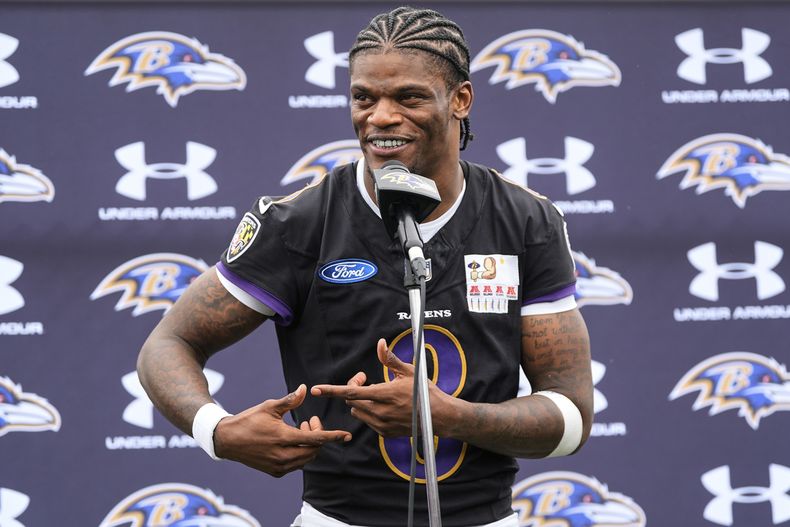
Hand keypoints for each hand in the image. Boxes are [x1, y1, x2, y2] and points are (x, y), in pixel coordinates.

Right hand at [213, 384, 350, 476]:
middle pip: (314, 450)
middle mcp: (282, 455)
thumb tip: (305, 389)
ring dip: (310, 445)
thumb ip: (290, 401)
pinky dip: (301, 454)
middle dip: (318, 436)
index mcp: (282, 437)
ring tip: (300, 429)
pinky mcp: (275, 472)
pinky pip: (297, 465)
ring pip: (306, 459)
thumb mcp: (269, 407)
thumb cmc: (249, 420)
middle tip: (309, 421)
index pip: (315, 439)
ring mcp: (278, 466)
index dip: (332, 436)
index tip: (347, 435)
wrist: (228, 440)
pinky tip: (293, 441)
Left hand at [312, 339, 443, 436]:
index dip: (331, 390)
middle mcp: (381, 411)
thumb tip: (380, 344)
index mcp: (384, 394)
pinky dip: (369, 412)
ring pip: (357, 412)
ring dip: (359, 402)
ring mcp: (382, 424)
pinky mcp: (385, 433)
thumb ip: (390, 359)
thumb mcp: (409, 372)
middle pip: (352, 401)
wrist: (439, 417)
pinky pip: (367, 421)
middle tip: (364, 380)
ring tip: (375, 394)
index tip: (315, 389)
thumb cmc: (424, 391)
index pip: (351, 392)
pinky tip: (383, 407)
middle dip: (353, 389)